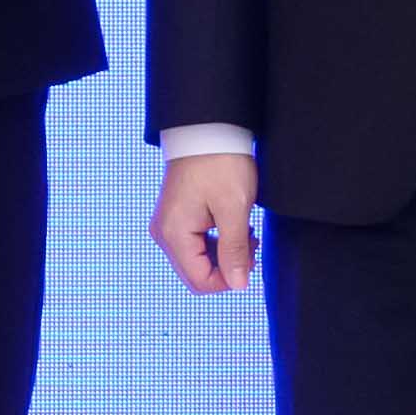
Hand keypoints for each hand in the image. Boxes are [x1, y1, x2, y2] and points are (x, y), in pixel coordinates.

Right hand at [153, 151, 260, 296]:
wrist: (207, 129)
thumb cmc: (220, 162)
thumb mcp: (234, 208)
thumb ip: (235, 250)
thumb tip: (238, 285)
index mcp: (174, 234)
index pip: (200, 281)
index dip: (230, 279)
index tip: (251, 257)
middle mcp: (164, 233)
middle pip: (196, 274)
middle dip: (227, 267)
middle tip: (250, 242)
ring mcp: (168, 225)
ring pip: (198, 261)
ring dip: (224, 254)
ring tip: (244, 231)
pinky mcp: (176, 218)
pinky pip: (195, 245)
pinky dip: (217, 243)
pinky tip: (232, 226)